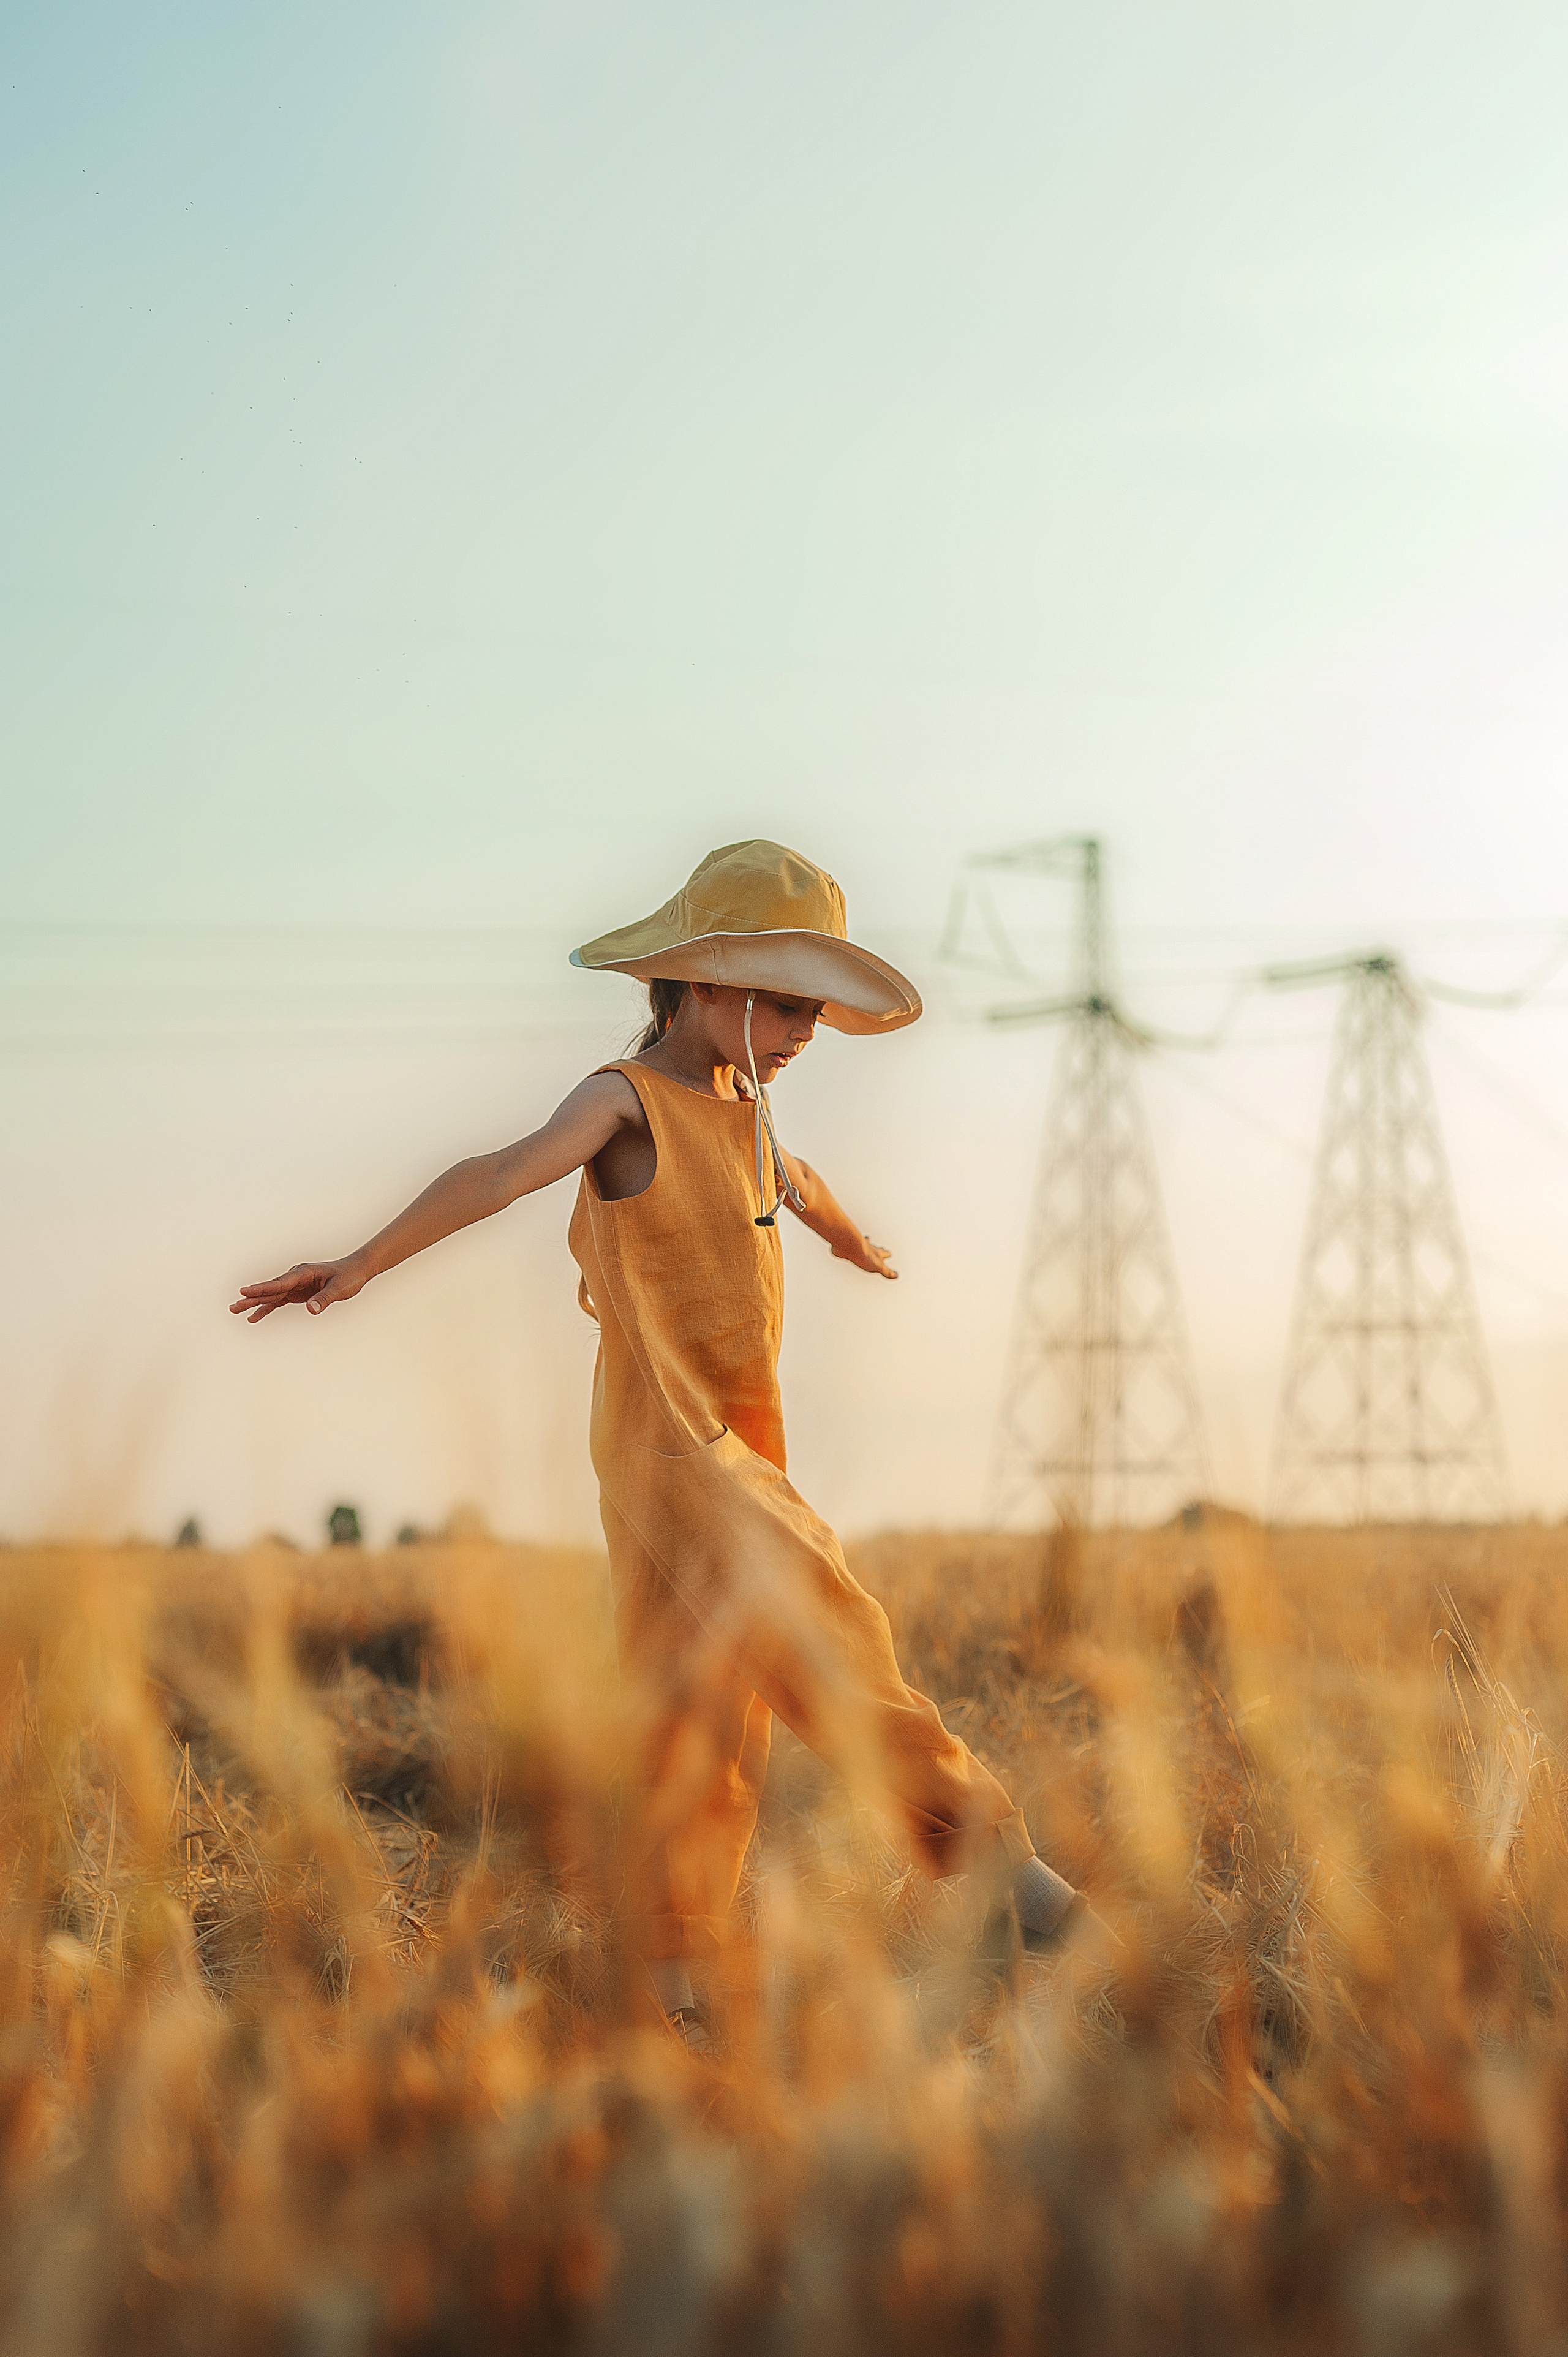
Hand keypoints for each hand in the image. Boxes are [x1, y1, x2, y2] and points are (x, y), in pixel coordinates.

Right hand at [228, 1258, 367, 1322]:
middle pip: (270, 1289)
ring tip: (235, 1310)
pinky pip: (277, 1301)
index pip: (279, 1283)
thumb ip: (324, 1299)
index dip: (262, 1289)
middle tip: (233, 1306)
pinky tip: (254, 1318)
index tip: (244, 1292)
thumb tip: (311, 1310)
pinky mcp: (296, 1293)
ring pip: (270, 1295)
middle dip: (251, 1297)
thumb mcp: (339, 1288)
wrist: (355, 1270)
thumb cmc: (348, 1277)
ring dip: (253, 1303)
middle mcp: (295, 1277)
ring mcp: (294, 1285)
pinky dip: (266, 1309)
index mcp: (303, 1273)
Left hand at [835, 1235, 897, 1279]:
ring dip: (866, 1244)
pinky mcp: (845, 1246)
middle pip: (874, 1248)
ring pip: (862, 1244)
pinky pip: (848, 1245)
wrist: (847, 1245)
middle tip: (881, 1248)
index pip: (883, 1253)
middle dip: (878, 1249)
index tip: (889, 1254)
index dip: (886, 1254)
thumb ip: (886, 1272)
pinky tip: (846, 1247)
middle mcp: (866, 1247)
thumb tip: (896, 1276)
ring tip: (867, 1241)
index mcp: (875, 1253)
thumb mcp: (877, 1266)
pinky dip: (850, 1245)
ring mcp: (856, 1245)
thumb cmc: (863, 1256)